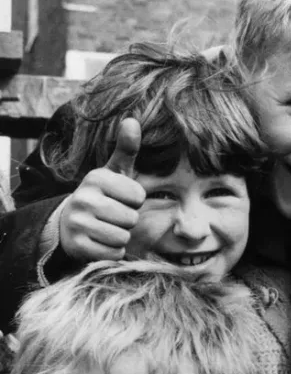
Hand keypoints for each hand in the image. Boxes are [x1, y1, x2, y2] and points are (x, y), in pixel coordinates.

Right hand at [59, 118, 144, 261]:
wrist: (70, 224)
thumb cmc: (103, 196)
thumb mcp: (114, 172)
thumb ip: (126, 149)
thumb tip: (132, 120)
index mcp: (96, 178)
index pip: (138, 196)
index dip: (134, 201)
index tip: (120, 199)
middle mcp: (83, 198)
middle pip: (131, 219)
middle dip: (127, 220)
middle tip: (111, 215)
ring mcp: (77, 222)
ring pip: (123, 237)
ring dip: (120, 236)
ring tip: (105, 227)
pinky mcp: (77, 245)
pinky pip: (113, 253)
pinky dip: (112, 251)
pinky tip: (99, 241)